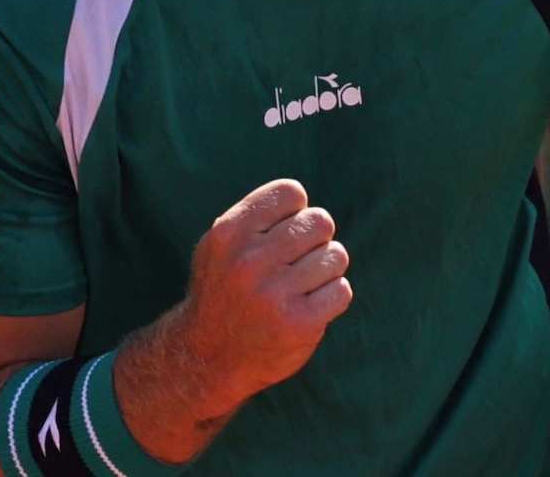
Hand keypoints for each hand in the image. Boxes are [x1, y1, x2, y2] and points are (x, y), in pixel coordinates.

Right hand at [176, 178, 352, 414]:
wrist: (207, 357)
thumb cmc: (224, 291)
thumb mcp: (220, 246)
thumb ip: (257, 218)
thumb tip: (302, 200)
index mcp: (229, 233)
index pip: (291, 193)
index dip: (296, 212)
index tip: (283, 233)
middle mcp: (249, 261)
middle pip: (320, 222)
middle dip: (315, 240)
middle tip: (296, 262)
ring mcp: (274, 294)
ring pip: (336, 256)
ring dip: (325, 270)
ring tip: (301, 286)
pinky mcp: (299, 324)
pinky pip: (341, 290)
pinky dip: (331, 297)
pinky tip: (309, 306)